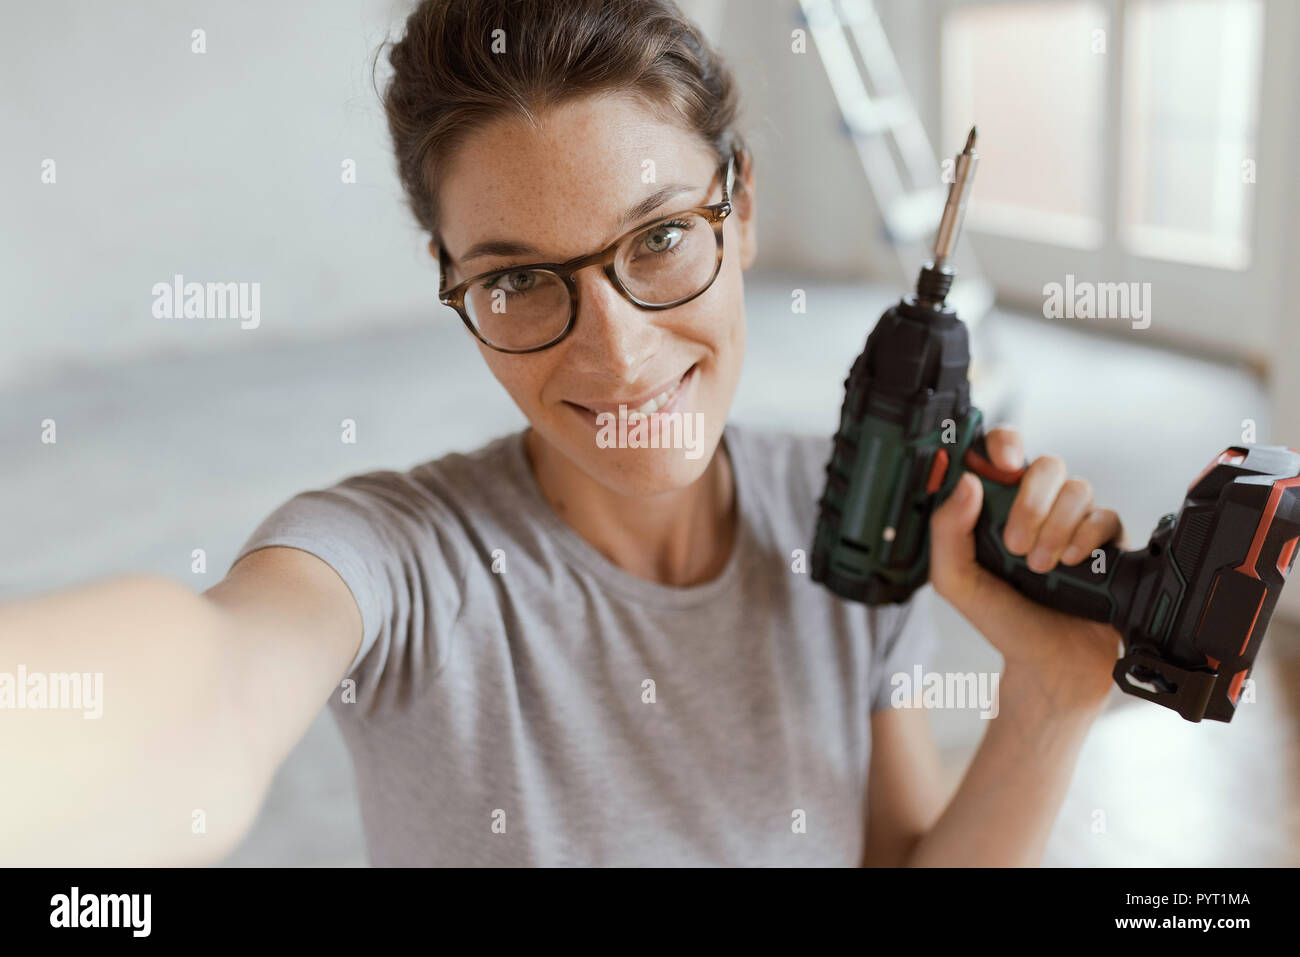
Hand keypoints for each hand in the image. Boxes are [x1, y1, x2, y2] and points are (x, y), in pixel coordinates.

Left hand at [929, 426, 1126, 714]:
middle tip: (1015, 544)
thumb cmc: (1002, 618)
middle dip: (1030, 502)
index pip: (1003, 452)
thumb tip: (967, 482)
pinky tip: (1072, 563)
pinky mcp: (1106, 541)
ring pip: (1078, 488)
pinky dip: (1085, 537)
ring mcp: (1074, 521)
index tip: (1002, 463)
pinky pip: (1106, 515)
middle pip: (1046, 465)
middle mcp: (1039, 506)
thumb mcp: (957, 580)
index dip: (1004, 444)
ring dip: (1056, 526)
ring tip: (1040, 566)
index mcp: (998, 506)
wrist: (1048, 662)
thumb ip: (948, 531)